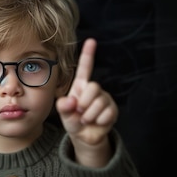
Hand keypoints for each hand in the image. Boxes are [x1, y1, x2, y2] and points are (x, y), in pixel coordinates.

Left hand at [56, 39, 117, 164]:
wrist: (85, 136)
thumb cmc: (73, 120)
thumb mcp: (64, 113)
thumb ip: (63, 107)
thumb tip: (71, 101)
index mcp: (81, 86)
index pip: (85, 68)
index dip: (88, 54)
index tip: (91, 40)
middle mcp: (94, 89)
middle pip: (93, 87)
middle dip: (84, 102)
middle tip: (80, 112)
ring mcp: (105, 99)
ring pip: (99, 102)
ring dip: (89, 115)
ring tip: (87, 119)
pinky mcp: (113, 110)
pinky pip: (106, 114)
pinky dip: (98, 121)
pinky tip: (97, 122)